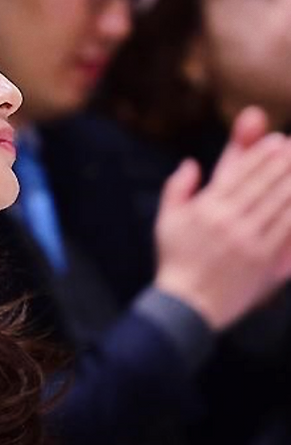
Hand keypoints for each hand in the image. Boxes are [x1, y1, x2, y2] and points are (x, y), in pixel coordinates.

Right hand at [154, 107, 290, 330]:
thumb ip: (177, 188)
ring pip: (280, 204)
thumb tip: (191, 163)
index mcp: (206, 208)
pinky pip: (288, 230)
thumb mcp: (166, 221)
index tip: (277, 141)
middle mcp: (229, 221)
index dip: (261, 155)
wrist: (187, 303)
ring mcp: (248, 241)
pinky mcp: (264, 260)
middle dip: (284, 163)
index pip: (240, 174)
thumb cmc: (175, 260)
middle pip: (264, 185)